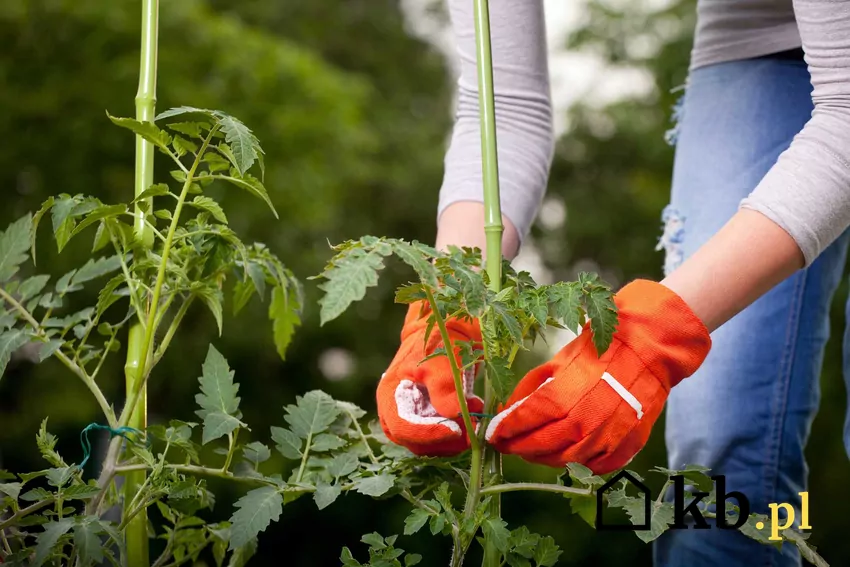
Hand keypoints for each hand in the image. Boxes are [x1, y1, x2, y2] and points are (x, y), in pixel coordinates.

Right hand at [376, 300, 483, 455]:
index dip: (427, 433)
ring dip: (453, 439)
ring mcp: (413, 417)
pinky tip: (472, 415)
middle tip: (471, 428)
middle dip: (444, 440)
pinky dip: (457, 433)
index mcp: (390, 394)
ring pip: (429, 445)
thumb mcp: (443, 359)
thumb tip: (452, 416)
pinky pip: (440, 438)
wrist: (448, 329)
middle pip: (414, 442)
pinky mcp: (429, 420)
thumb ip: (445, 387)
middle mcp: (397, 411)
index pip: (402, 427)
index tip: (455, 429)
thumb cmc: (441, 339)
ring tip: (474, 416)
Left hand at [484, 279, 710, 473]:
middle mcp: (582, 423)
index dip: (505, 431)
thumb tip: (509, 409)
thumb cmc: (599, 351)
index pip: (524, 422)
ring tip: (534, 450)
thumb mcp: (558, 361)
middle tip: (508, 445)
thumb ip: (531, 388)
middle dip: (519, 447)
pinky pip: (594, 466)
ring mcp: (605, 438)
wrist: (647, 351)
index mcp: (562, 397)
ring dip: (544, 457)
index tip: (493, 435)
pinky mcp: (624, 447)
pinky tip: (567, 453)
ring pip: (565, 460)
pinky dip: (577, 463)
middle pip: (541, 446)